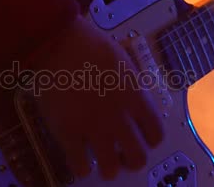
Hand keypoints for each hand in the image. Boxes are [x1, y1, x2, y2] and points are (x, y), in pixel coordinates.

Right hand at [31, 15, 163, 179]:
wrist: (57, 44)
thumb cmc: (89, 45)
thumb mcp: (122, 62)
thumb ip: (131, 87)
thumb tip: (134, 102)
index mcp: (136, 98)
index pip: (156, 134)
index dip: (150, 141)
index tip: (142, 139)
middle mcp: (119, 118)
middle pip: (138, 157)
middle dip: (131, 160)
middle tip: (122, 156)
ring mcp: (94, 128)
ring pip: (111, 168)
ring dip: (109, 168)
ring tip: (101, 163)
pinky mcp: (68, 133)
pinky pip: (80, 166)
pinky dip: (81, 168)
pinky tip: (79, 159)